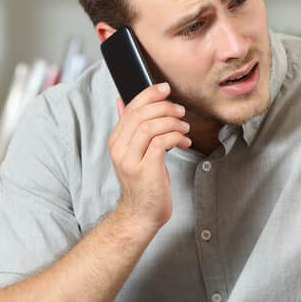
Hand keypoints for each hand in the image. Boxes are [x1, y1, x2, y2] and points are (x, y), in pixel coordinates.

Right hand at [107, 83, 190, 229]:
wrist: (142, 214)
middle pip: (140, 115)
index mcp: (116, 141)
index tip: (165, 88)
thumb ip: (130, 129)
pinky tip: (183, 142)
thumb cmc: (144, 182)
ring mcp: (131, 160)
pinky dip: (175, 137)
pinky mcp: (145, 170)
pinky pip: (161, 142)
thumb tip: (123, 101)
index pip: (130, 108)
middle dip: (164, 107)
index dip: (148, 94)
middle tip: (180, 111)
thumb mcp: (135, 152)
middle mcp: (120, 149)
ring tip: (183, 128)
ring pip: (150, 127)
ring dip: (172, 123)